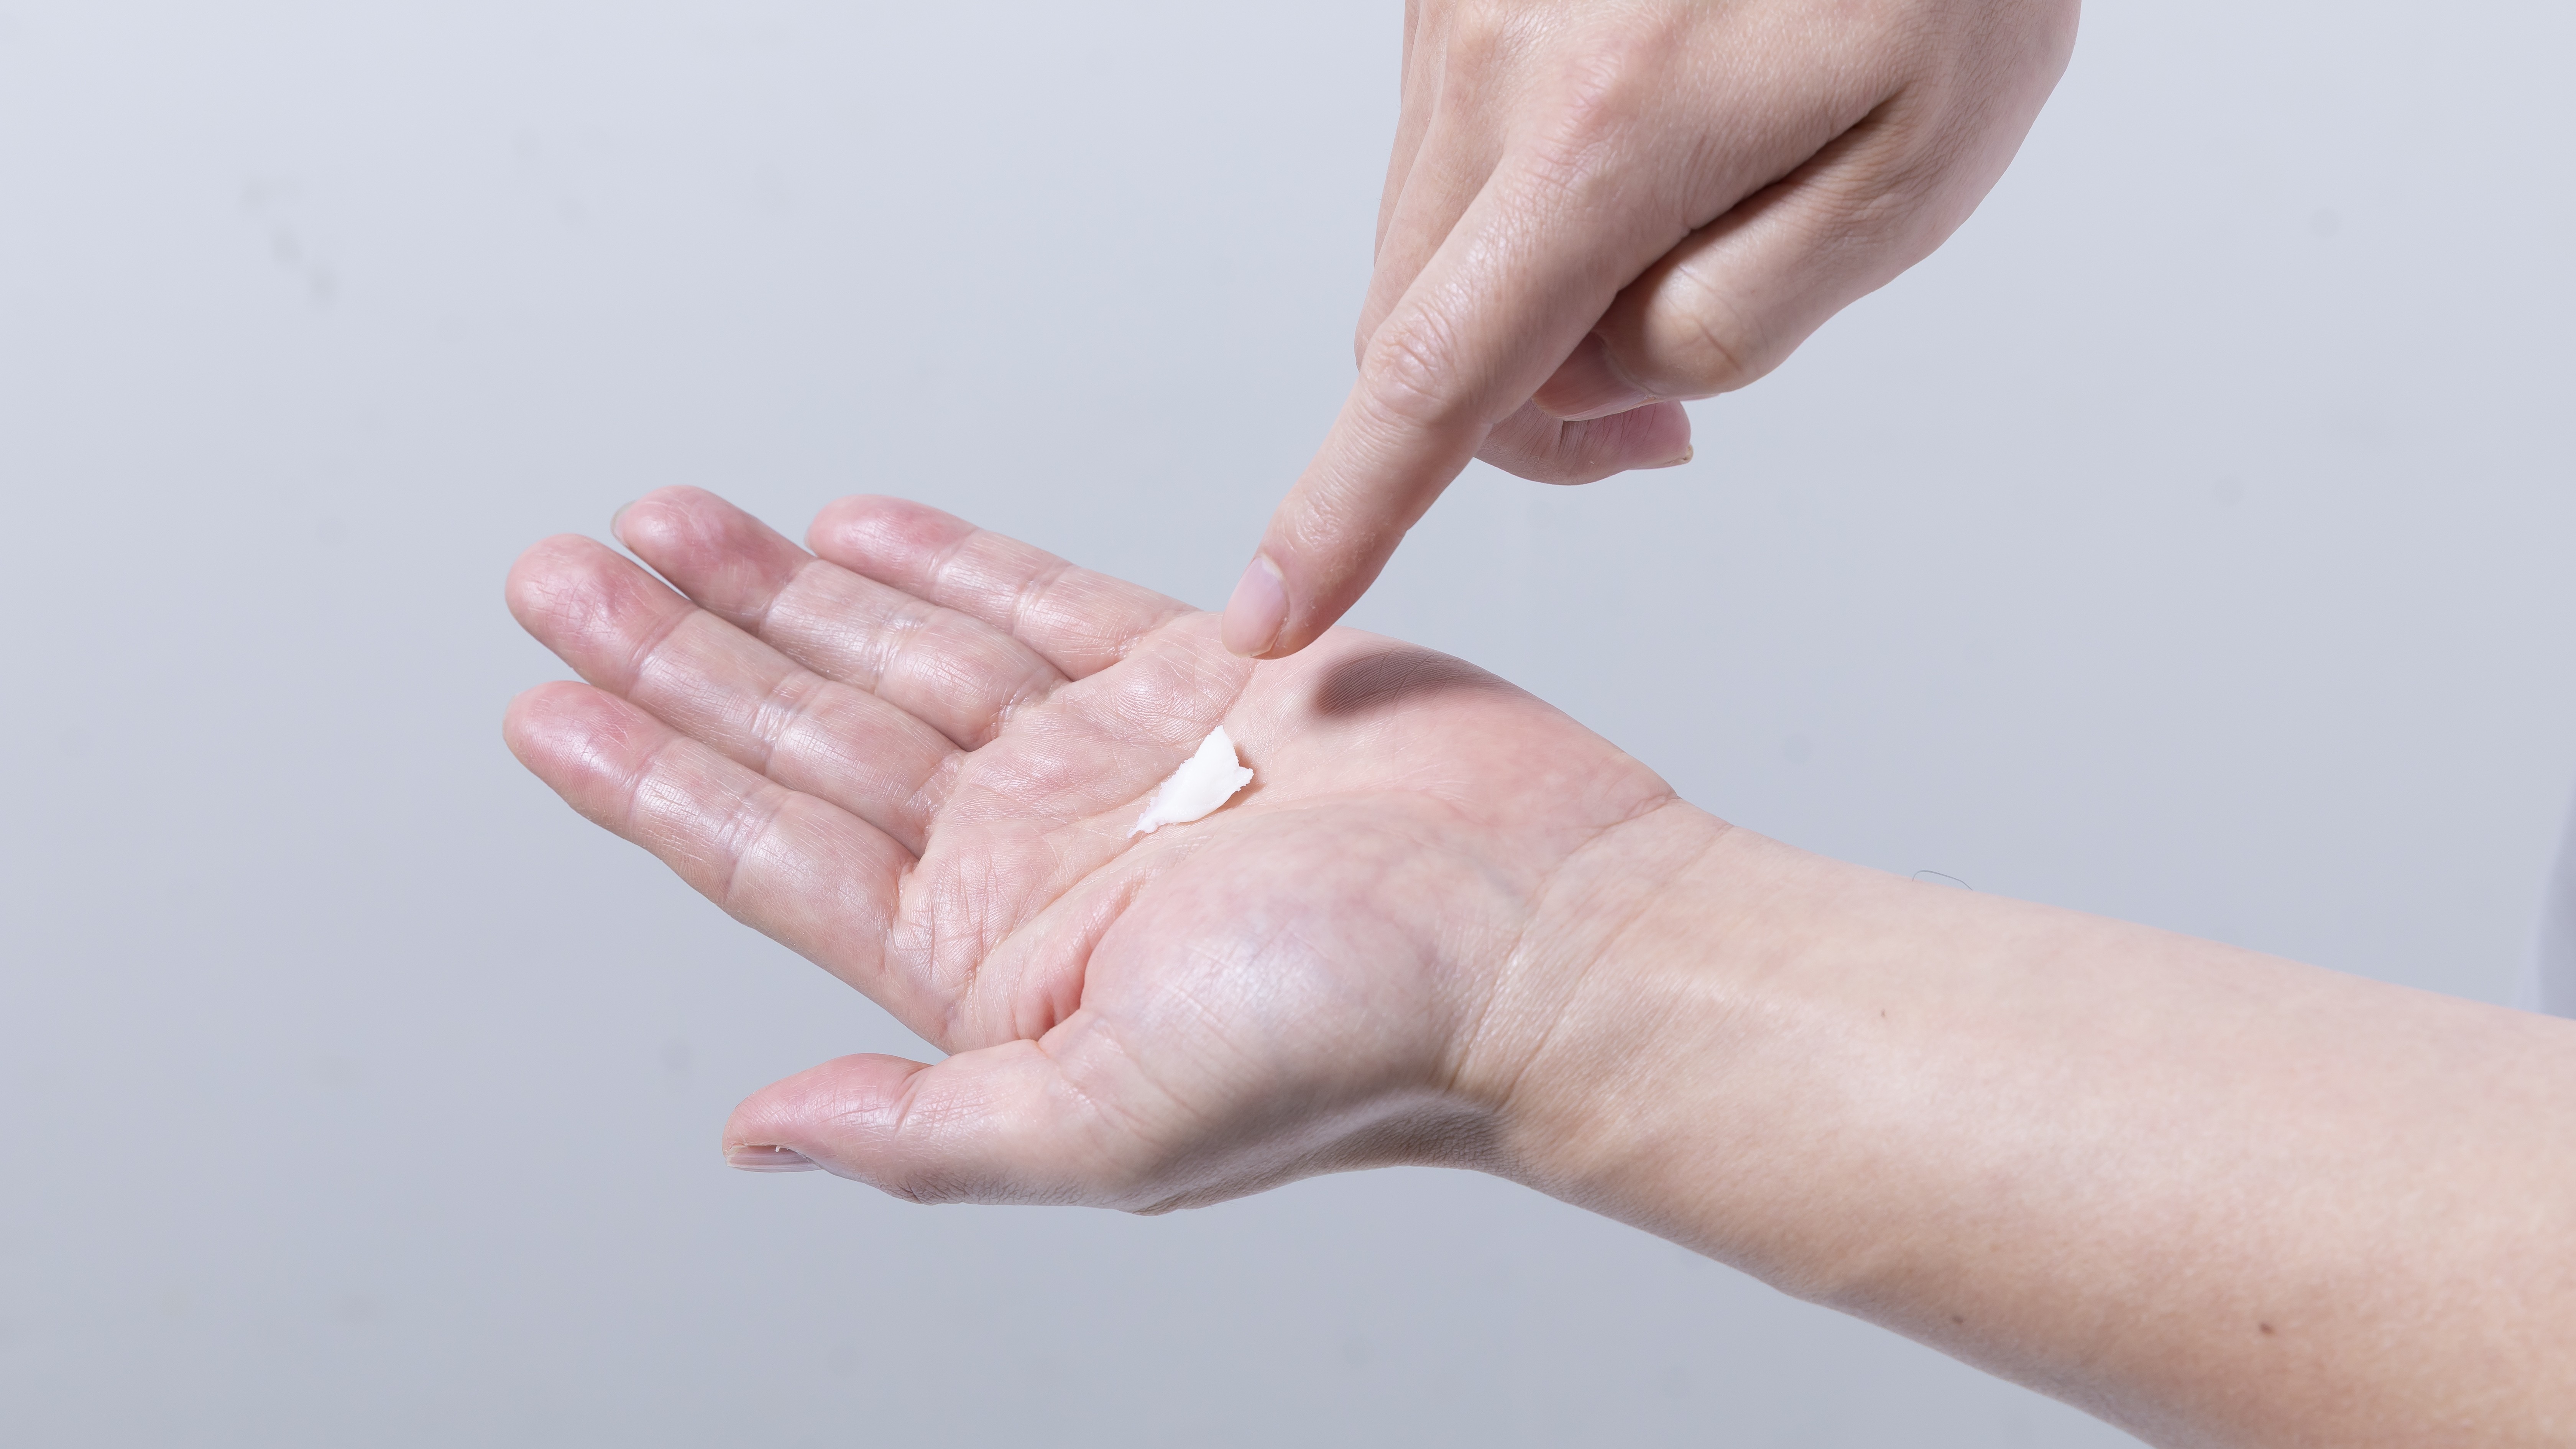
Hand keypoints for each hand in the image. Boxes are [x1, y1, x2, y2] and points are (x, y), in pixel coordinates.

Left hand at [504, 487, 1684, 1205]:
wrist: (1551, 938)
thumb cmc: (1364, 1045)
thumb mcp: (1114, 1121)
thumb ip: (924, 1130)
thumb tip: (755, 1131)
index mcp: (996, 965)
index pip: (775, 854)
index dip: (653, 778)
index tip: (548, 705)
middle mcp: (1036, 858)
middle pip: (811, 735)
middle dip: (685, 652)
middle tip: (562, 575)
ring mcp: (1114, 760)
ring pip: (903, 655)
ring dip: (786, 592)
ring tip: (672, 526)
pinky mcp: (1203, 676)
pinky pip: (1039, 604)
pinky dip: (946, 564)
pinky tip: (855, 532)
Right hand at [1222, 0, 2079, 657]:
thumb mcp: (1910, 174)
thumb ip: (1736, 317)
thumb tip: (1595, 371)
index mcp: (1606, 132)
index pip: (1435, 378)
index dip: (1348, 512)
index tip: (1274, 611)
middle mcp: (1492, 58)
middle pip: (1415, 328)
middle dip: (1522, 413)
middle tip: (1667, 428)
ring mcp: (1456, 7)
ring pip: (1429, 245)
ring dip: (1529, 296)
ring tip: (1689, 229)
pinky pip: (1450, 151)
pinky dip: (1526, 200)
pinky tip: (1648, 134)